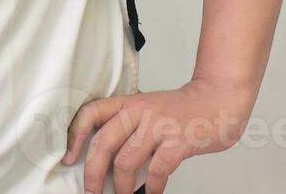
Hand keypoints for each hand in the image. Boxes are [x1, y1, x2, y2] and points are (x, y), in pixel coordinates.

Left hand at [61, 78, 255, 192]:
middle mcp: (139, 111)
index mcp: (127, 103)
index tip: (68, 158)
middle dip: (92, 173)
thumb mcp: (147, 110)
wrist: (217, 100)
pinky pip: (156, 170)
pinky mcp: (178, 140)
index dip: (74, 136)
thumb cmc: (180, 111)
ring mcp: (158, 125)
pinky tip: (152, 193)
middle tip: (91, 191)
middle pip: (103, 143)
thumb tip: (104, 161)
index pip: (90, 113)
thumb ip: (127, 129)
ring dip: (120, 186)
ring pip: (125, 160)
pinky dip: (152, 188)